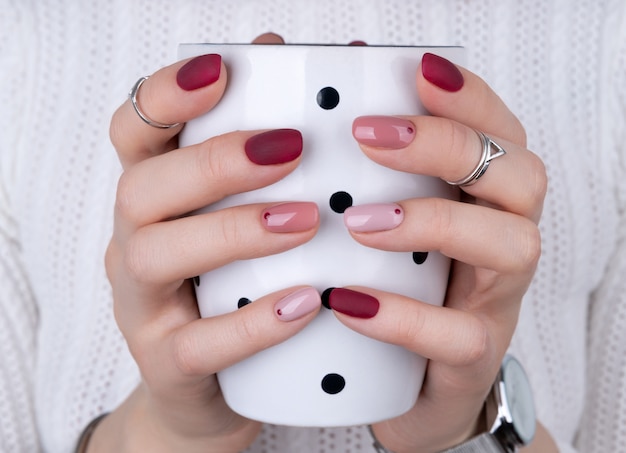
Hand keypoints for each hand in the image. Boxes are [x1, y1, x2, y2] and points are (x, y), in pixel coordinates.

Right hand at [101, 34, 320, 452]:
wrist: (218, 385)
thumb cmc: (239, 285)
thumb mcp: (250, 215)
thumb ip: (270, 147)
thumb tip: (305, 60)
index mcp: (156, 198)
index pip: (135, 131)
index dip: (167, 96)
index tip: (221, 72)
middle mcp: (135, 242)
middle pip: (143, 187)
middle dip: (213, 161)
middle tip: (290, 148)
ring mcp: (142, 305)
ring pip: (156, 256)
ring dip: (233, 231)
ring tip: (305, 221)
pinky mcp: (165, 364)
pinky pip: (196, 345)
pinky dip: (252, 323)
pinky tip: (307, 302)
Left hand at [331, 54, 546, 451]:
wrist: (402, 384)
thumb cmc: (390, 283)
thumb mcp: (379, 219)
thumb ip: (354, 165)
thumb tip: (293, 86)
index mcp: (484, 197)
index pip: (499, 131)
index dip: (468, 97)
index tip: (417, 72)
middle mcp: (503, 238)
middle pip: (518, 175)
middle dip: (447, 146)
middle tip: (369, 135)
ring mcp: (495, 299)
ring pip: (510, 247)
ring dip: (434, 223)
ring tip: (359, 221)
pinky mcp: (472, 358)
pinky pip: (458, 336)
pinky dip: (402, 316)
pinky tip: (345, 302)